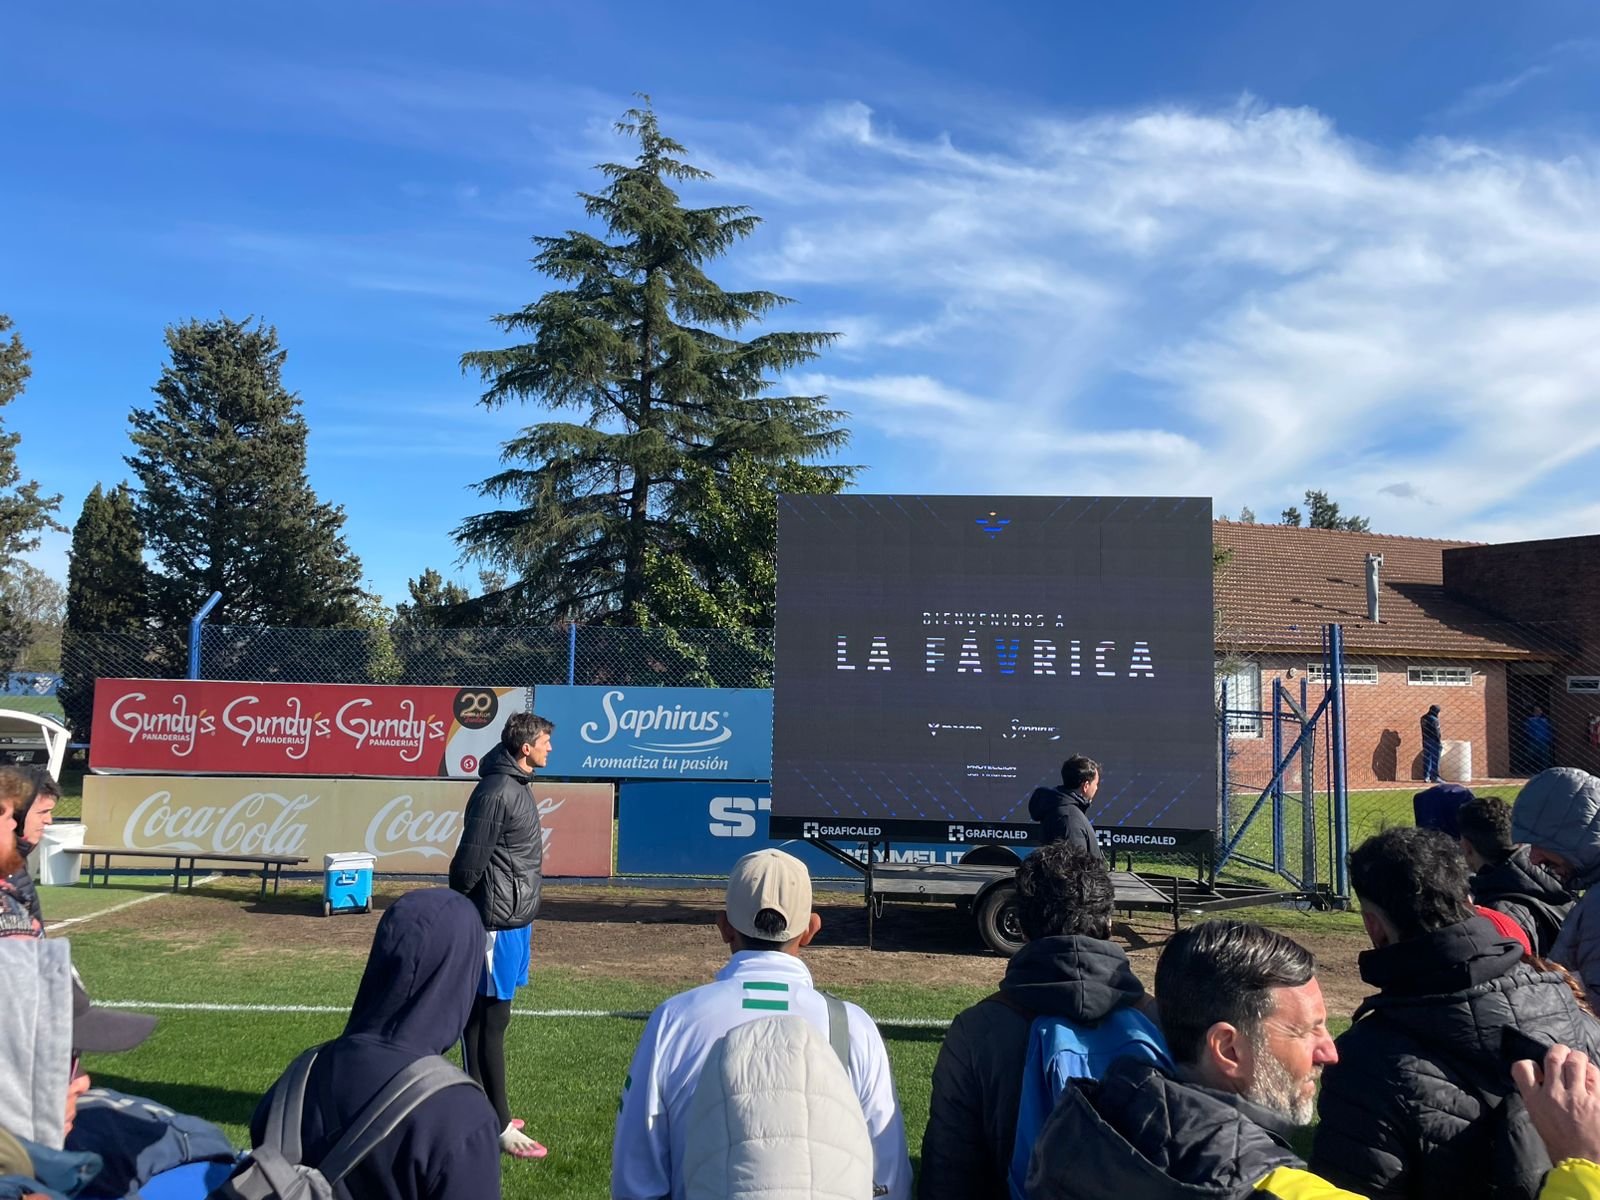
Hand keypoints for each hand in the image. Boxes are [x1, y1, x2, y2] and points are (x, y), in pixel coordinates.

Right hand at [1513, 1044, 1599, 1164]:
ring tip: (1580, 1064)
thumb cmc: (1560, 1143)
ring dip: (1578, 1058)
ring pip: (1576, 1061)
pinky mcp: (1597, 1101)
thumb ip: (1537, 1096)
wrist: (1583, 1163)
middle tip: (1564, 1055)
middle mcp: (1553, 1095)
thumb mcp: (1538, 1119)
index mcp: (1535, 1101)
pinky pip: (1595, 1075)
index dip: (1530, 1063)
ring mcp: (1577, 1097)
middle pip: (1554, 1057)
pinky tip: (1592, 1079)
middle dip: (1560, 1051)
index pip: (1523, 1067)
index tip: (1540, 1070)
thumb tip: (1544, 1078)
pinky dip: (1593, 1073)